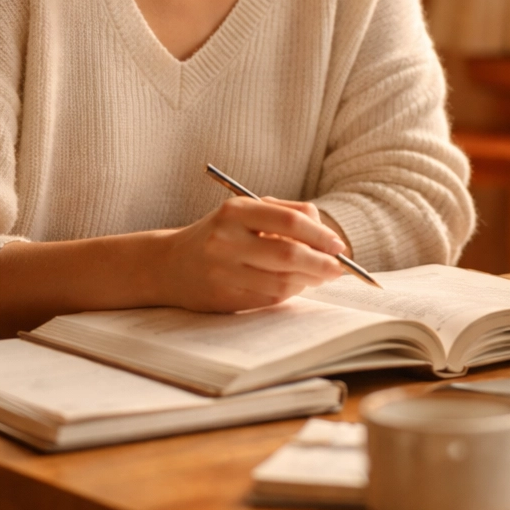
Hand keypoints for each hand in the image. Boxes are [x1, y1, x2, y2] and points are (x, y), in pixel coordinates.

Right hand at [157, 196, 347, 311]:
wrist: (169, 264)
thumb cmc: (220, 233)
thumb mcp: (246, 211)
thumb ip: (288, 214)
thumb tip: (329, 237)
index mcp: (234, 212)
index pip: (289, 221)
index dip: (320, 235)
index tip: (339, 246)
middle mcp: (226, 240)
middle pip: (289, 254)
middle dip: (321, 263)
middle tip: (339, 268)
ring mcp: (223, 271)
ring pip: (282, 280)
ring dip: (309, 280)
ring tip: (320, 275)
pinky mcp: (223, 297)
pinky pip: (269, 297)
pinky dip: (290, 292)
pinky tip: (295, 285)